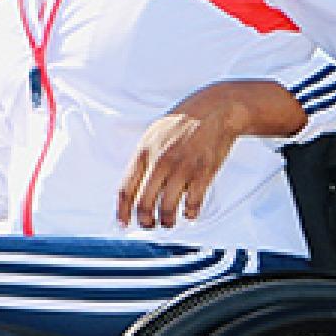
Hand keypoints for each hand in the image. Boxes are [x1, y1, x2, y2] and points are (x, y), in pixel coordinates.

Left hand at [117, 81, 304, 229]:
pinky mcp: (203, 173)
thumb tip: (132, 189)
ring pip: (167, 209)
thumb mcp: (152, 135)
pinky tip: (189, 212)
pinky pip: (192, 204)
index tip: (122, 223)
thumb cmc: (181, 123)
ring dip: (167, 221)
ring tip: (168, 221)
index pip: (125, 190)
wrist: (214, 110)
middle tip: (149, 225)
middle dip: (145, 222)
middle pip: (144, 205)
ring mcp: (182, 169)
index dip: (122, 211)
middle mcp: (160, 162)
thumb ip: (142, 160)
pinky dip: (189, 214)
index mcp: (143, 152)